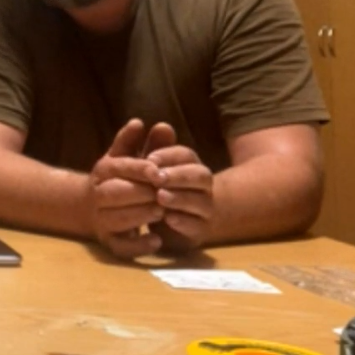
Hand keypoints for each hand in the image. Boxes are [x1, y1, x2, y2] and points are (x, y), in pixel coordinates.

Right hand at [88, 119, 167, 258]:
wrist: (90, 207)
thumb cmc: (115, 178)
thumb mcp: (122, 157)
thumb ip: (132, 141)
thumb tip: (138, 122)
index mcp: (102, 171)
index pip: (119, 167)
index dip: (139, 168)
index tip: (158, 171)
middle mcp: (97, 196)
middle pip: (115, 193)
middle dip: (141, 193)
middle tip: (164, 193)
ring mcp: (101, 221)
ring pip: (117, 220)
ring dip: (141, 215)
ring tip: (162, 211)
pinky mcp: (108, 242)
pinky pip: (120, 248)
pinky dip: (139, 246)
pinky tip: (157, 240)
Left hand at [142, 122, 214, 252]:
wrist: (172, 222)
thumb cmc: (157, 188)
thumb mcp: (150, 168)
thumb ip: (153, 146)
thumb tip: (161, 125)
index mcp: (189, 165)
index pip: (186, 154)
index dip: (169, 155)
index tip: (149, 159)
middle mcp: (202, 185)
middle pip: (200, 174)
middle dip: (178, 175)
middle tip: (156, 178)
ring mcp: (204, 207)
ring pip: (201, 200)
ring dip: (180, 198)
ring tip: (160, 197)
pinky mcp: (200, 230)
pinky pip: (197, 225)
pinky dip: (184, 222)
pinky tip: (168, 218)